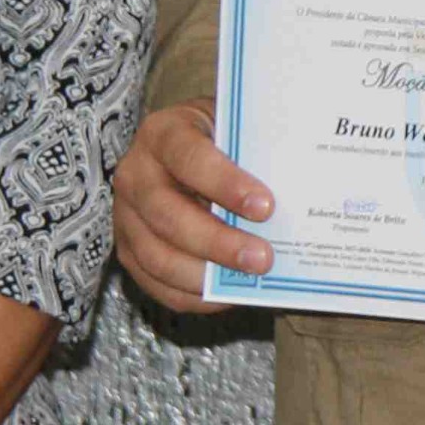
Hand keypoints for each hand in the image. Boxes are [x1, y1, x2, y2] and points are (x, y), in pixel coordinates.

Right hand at [110, 101, 273, 313]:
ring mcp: (125, 215)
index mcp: (164, 133)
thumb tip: (299, 191)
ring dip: (204, 275)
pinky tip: (227, 295)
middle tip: (263, 258)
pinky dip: (191, 294)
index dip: (226, 184)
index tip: (266, 207)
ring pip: (157, 255)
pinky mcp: (128, 248)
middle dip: (218, 242)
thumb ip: (257, 152)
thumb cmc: (223, 139)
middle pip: (168, 215)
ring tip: (247, 280)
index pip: (189, 157)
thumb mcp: (237, 129)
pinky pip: (153, 281)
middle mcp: (135, 174)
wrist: (189, 148)